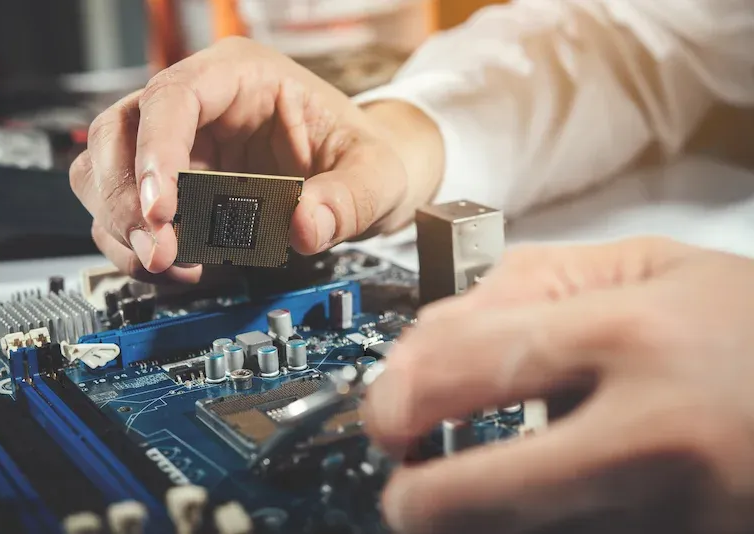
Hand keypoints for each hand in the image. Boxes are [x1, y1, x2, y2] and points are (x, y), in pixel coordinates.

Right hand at [69, 37, 442, 282]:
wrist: (357, 179)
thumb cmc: (359, 157)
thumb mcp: (374, 174)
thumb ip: (347, 200)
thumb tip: (304, 227)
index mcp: (241, 76)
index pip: (172, 97)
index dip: (155, 152)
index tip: (163, 211)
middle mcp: (199, 106)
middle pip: (117, 133)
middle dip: (126, 200)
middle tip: (161, 252)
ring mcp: (180, 146)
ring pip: (105, 174)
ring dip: (123, 227)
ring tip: (171, 265)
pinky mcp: (174, 187)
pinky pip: (127, 213)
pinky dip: (137, 246)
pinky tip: (176, 267)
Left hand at [363, 237, 753, 533]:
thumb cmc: (741, 322)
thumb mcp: (645, 265)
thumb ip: (529, 282)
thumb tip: (428, 335)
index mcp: (630, 338)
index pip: (471, 366)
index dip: (400, 394)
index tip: (383, 411)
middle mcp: (649, 436)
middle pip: (479, 493)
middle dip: (414, 498)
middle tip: (401, 485)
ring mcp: (671, 513)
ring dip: (468, 521)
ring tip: (460, 491)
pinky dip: (531, 530)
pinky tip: (531, 502)